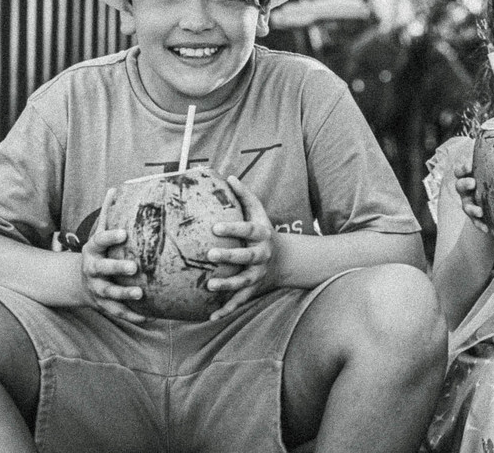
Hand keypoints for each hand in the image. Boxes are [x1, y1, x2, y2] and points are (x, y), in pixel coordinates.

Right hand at [82, 190, 148, 323]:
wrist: (80, 281)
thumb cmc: (99, 252)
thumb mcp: (99, 233)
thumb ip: (107, 213)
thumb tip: (115, 187)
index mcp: (93, 250)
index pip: (100, 240)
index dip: (110, 237)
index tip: (124, 233)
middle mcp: (93, 270)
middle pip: (103, 270)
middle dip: (117, 269)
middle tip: (134, 268)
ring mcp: (97, 289)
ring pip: (109, 294)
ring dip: (124, 295)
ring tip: (141, 294)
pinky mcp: (104, 305)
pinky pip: (118, 312)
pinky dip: (132, 316)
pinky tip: (148, 317)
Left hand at [205, 177, 274, 319]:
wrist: (284, 260)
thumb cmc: (262, 231)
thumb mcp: (258, 213)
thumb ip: (244, 196)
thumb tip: (227, 176)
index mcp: (262, 235)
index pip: (248, 230)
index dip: (233, 228)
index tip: (215, 227)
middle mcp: (262, 255)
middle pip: (246, 257)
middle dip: (229, 256)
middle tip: (209, 254)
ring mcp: (258, 274)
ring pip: (243, 282)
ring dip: (227, 285)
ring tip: (209, 285)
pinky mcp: (253, 290)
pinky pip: (240, 301)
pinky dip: (227, 310)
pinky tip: (211, 317)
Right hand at [450, 141, 488, 233]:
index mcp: (471, 175)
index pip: (461, 170)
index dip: (462, 168)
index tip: (469, 167)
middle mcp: (467, 189)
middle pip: (459, 186)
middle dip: (464, 184)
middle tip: (473, 184)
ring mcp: (471, 203)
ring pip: (466, 206)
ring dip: (472, 208)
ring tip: (481, 211)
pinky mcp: (478, 217)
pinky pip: (475, 222)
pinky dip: (480, 225)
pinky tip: (487, 230)